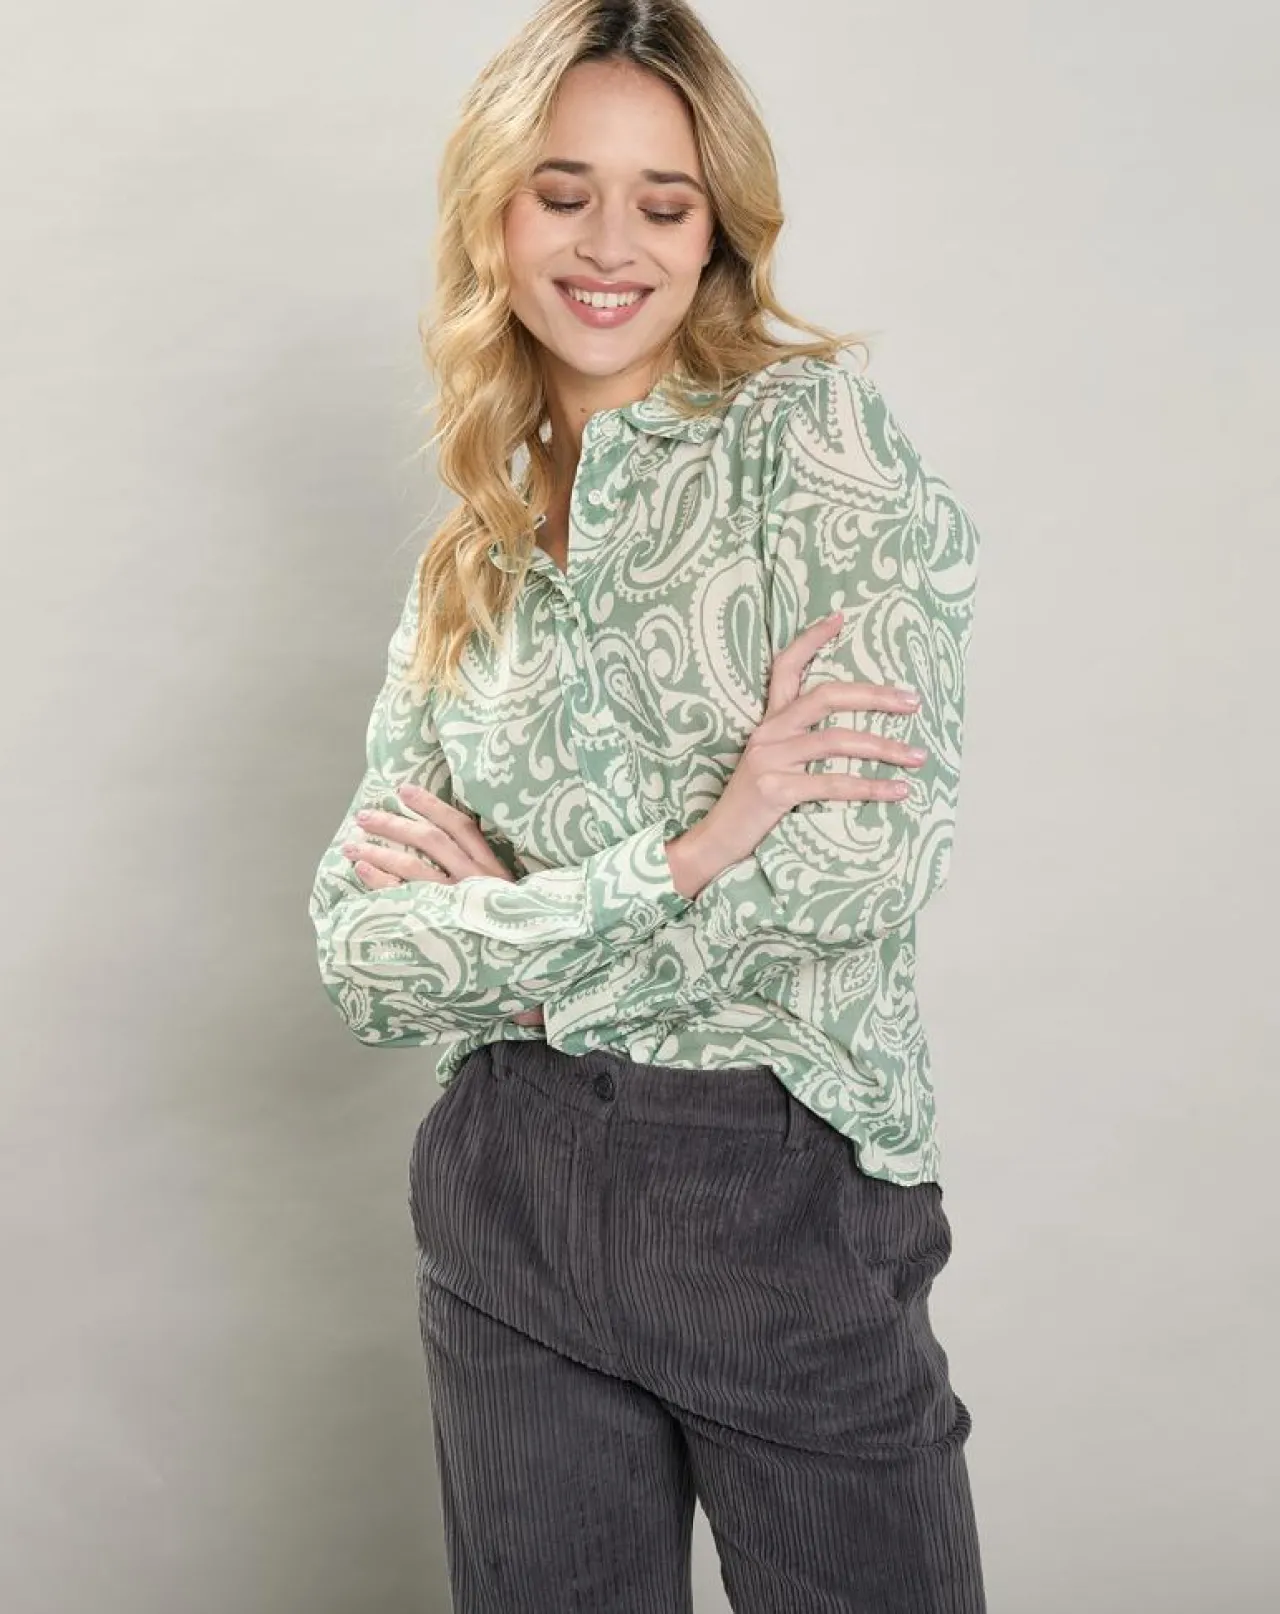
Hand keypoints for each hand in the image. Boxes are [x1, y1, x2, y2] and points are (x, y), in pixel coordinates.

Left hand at [342, 785, 545, 1026]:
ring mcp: (457, 904)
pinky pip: (402, 900)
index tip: (405, 790)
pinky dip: (379, 882)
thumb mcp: (505, 894)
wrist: (525, 975)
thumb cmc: (509, 933)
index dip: (432, 805)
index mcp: (492, 869)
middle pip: (430, 841)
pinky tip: (361, 872)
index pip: (461, 826)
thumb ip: (480, 870)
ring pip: (411, 867)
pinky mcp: (440, 927)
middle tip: (365, 816)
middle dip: (394, 824)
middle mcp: (475, 881)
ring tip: (352, 844)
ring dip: (378, 852)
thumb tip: (446, 844)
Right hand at [665, 610, 928, 899]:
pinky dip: (871, 787)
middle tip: (912, 701)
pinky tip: (898, 791)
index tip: (840, 618)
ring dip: (884, 748)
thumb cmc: (752, 807)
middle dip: (874, 696)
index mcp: (767, 723)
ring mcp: (769, 760)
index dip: (811, 639)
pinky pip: (834, 783)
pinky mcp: (775, 790)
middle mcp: (767, 733)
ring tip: (916, 756)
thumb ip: (800, 746)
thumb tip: (856, 739)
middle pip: (825, 696)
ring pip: (836, 741)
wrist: (715, 843)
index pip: (785, 667)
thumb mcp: (770, 765)